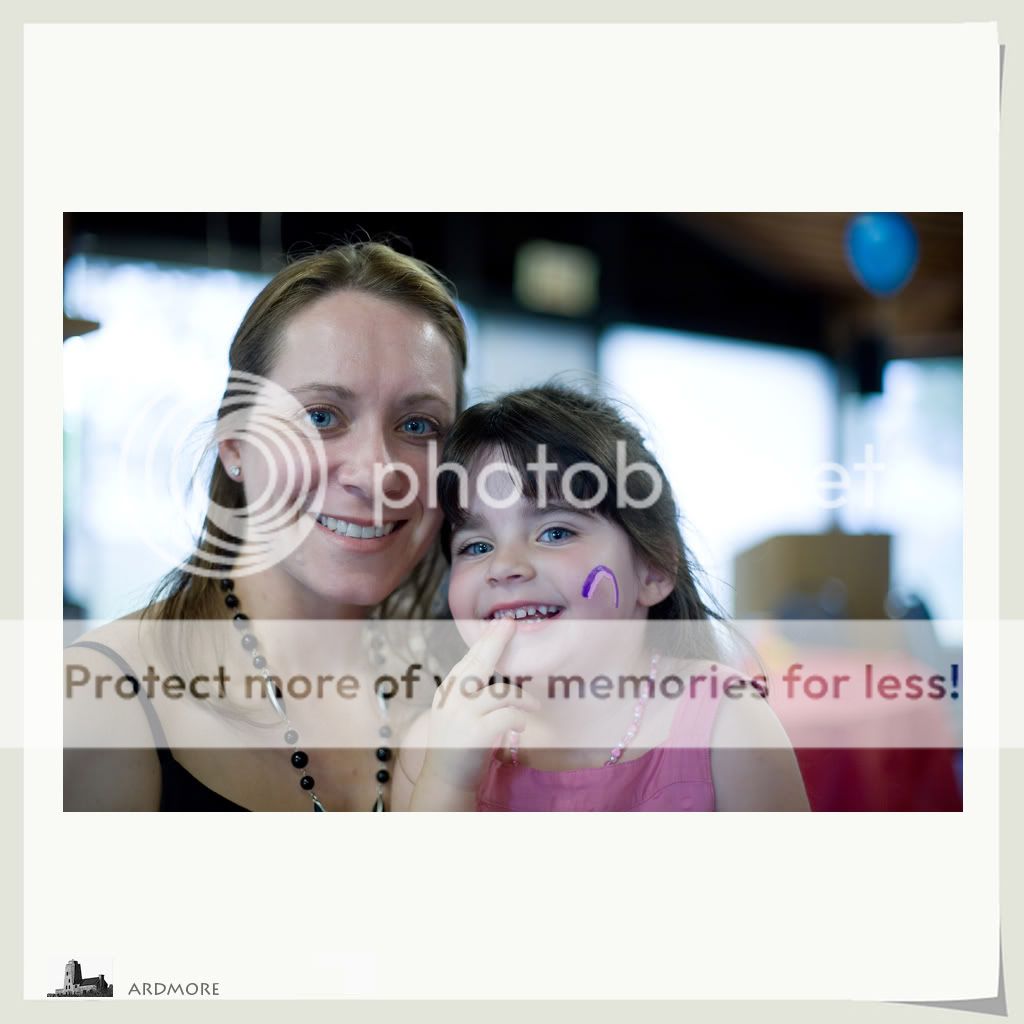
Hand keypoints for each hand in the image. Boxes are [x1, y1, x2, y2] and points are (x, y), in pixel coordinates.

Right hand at [420, 617, 537, 791]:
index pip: (468, 660)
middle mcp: (452, 700)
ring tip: (533, 708)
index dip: (485, 641)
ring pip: (501, 693)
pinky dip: (518, 719)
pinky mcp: (476, 733)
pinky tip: (520, 726)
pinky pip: (507, 716)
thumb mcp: (455, 713)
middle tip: (510, 624)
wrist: (444, 780)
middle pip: (478, 663)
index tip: (499, 625)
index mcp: (447, 692)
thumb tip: (490, 664)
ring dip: (523, 700)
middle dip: (495, 641)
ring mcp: (462, 715)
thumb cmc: (456, 745)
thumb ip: (468, 692)